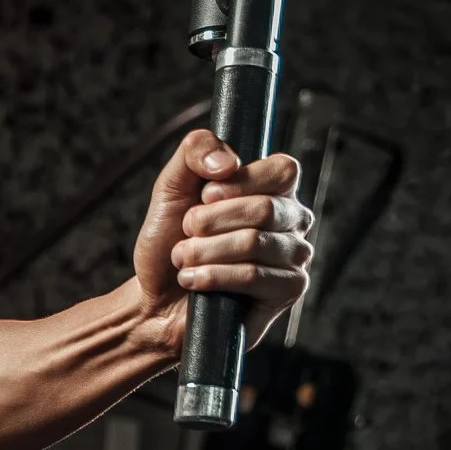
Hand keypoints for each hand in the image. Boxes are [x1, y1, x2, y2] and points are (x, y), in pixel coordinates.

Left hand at [130, 125, 313, 348]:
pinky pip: (254, 276)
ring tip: (183, 259)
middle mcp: (292, 220)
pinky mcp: (287, 291)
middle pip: (265, 209)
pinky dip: (214, 276)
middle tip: (186, 231)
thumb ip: (196, 151)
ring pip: (254, 243)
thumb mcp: (172, 186)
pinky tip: (193, 280)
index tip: (205, 195)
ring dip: (205, 251)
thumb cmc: (169, 242)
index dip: (239, 182)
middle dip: (211, 221)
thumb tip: (229, 161)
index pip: (282, 170)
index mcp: (275, 190)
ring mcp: (294, 256)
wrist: (155, 299)